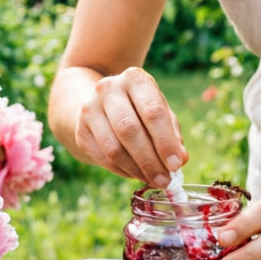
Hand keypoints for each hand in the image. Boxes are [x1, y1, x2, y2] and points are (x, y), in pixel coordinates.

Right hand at [73, 67, 186, 186]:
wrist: (102, 104)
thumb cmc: (139, 109)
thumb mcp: (159, 113)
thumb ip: (172, 134)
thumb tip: (180, 159)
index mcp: (134, 79)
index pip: (152, 112)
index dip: (165, 141)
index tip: (175, 165)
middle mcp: (109, 88)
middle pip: (129, 130)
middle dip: (149, 160)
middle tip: (164, 180)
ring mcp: (90, 108)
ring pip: (113, 148)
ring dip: (135, 169)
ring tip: (151, 180)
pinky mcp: (80, 129)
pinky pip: (102, 158)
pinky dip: (122, 171)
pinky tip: (135, 174)